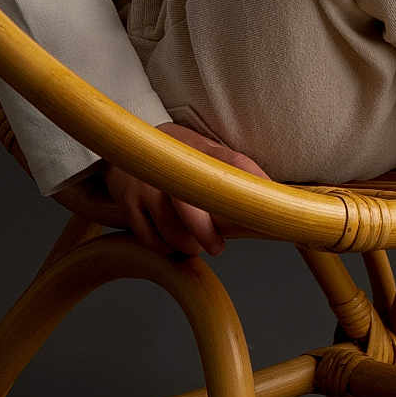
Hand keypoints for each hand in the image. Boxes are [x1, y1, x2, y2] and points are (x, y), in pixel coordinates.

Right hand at [101, 122, 272, 257]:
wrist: (124, 149)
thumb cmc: (174, 157)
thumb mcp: (203, 151)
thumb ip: (232, 168)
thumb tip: (271, 193)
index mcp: (198, 148)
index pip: (233, 162)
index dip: (252, 182)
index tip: (264, 213)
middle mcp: (170, 164)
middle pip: (192, 206)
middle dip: (206, 233)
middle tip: (217, 248)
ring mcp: (146, 183)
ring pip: (172, 230)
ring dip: (186, 244)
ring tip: (193, 243)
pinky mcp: (127, 202)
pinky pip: (150, 238)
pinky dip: (163, 246)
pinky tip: (170, 241)